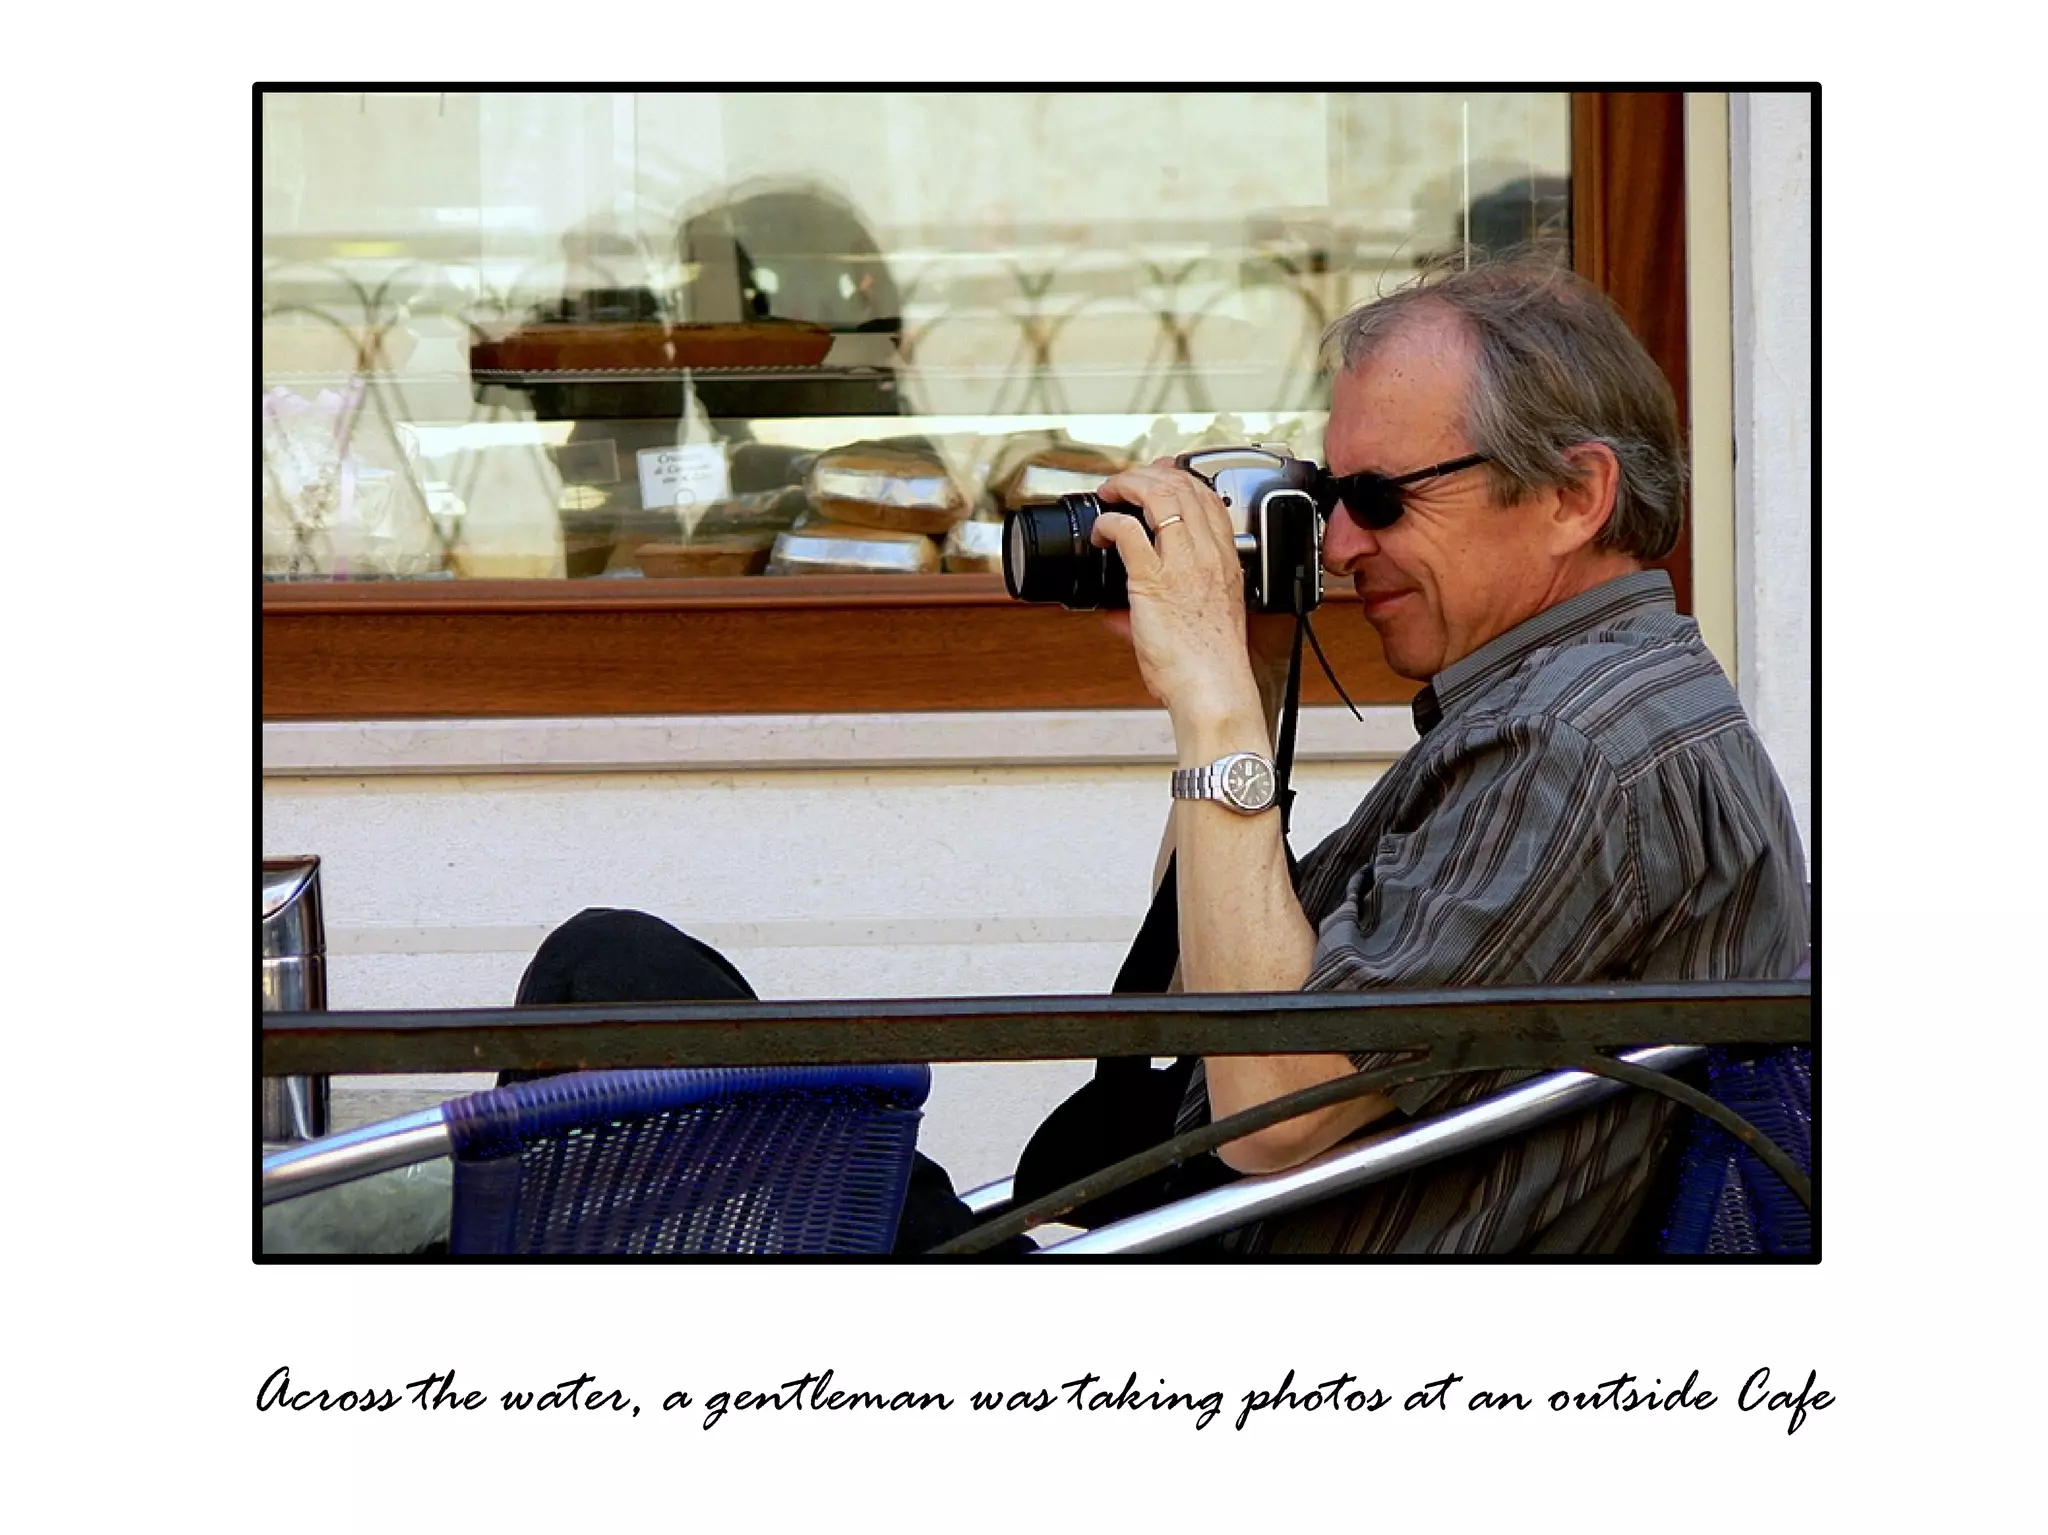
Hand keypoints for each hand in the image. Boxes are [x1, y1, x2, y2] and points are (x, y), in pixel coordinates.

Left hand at [1091, 461, 1264, 734]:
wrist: (1214, 689)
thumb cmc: (1210, 666)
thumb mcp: (1200, 624)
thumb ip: (1163, 609)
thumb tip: (1120, 614)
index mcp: (1225, 561)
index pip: (1209, 498)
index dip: (1181, 478)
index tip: (1160, 477)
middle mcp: (1208, 555)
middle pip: (1183, 486)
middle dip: (1148, 473)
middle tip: (1124, 482)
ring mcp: (1183, 564)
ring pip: (1159, 495)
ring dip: (1128, 485)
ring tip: (1110, 495)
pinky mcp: (1154, 581)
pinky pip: (1127, 531)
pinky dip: (1109, 523)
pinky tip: (1101, 533)